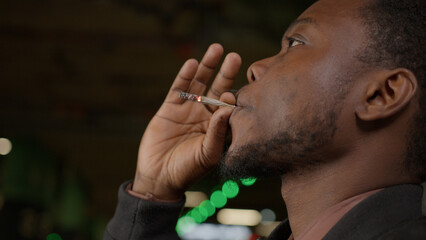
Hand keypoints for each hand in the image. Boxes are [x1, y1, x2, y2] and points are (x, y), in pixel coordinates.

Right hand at [133, 44, 241, 199]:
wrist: (159, 176)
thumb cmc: (188, 169)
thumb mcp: (207, 154)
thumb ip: (217, 133)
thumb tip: (227, 111)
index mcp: (218, 127)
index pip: (229, 107)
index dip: (232, 99)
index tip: (232, 96)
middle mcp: (205, 115)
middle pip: (218, 89)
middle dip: (226, 73)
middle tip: (235, 57)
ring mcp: (188, 109)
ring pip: (199, 83)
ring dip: (207, 67)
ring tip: (216, 49)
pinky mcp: (170, 107)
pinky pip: (178, 88)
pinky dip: (184, 76)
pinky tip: (192, 63)